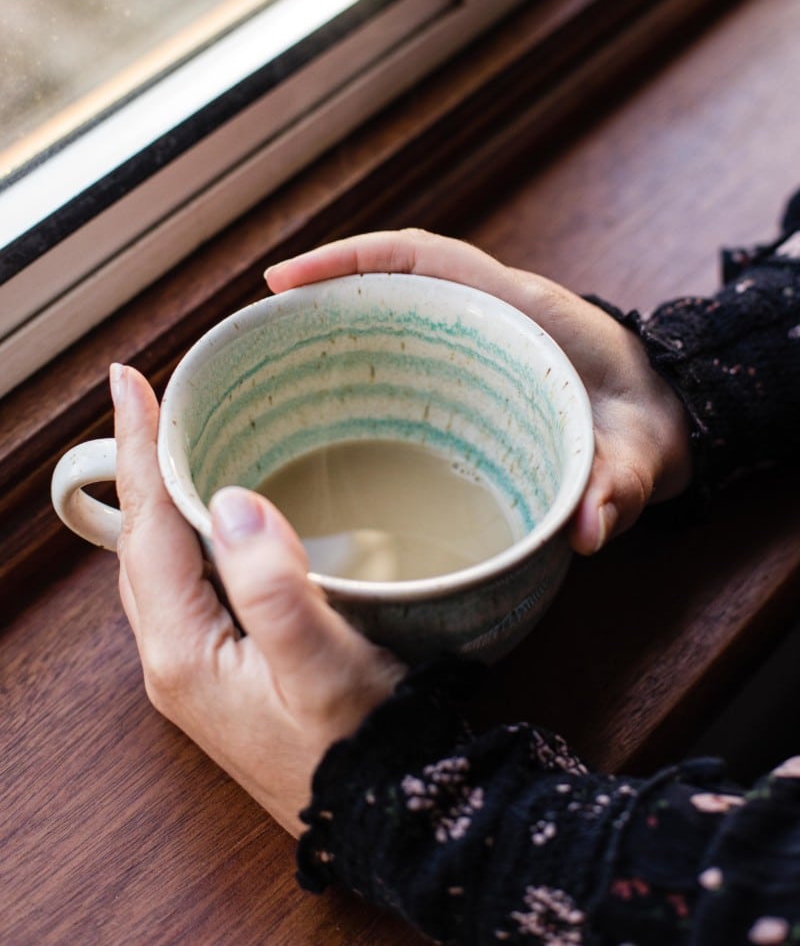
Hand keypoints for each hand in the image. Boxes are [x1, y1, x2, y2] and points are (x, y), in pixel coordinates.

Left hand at [112, 364, 405, 835]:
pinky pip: (187, 580)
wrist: (380, 818)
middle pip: (140, 539)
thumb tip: (230, 502)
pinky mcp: (223, 668)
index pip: (147, 525)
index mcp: (182, 648)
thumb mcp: (320, 667)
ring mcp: (195, 665)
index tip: (129, 381)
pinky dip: (189, 530)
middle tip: (150, 397)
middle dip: (141, 463)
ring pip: (160, 560)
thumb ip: (272, 587)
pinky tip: (215, 513)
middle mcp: (173, 655)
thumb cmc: (358, 747)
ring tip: (174, 438)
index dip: (139, 447)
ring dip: (162, 495)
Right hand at [266, 229, 692, 554]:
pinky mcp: (463, 384)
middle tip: (251, 341)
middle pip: (382, 288)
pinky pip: (399, 370)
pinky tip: (320, 426)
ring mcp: (468, 348)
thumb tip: (586, 529)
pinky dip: (356, 385)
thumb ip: (618, 484)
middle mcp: (481, 317)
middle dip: (317, 304)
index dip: (345, 260)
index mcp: (514, 309)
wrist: (667, 421)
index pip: (416, 257)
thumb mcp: (638, 453)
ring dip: (328, 345)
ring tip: (262, 384)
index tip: (282, 280)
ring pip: (383, 330)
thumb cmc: (647, 423)